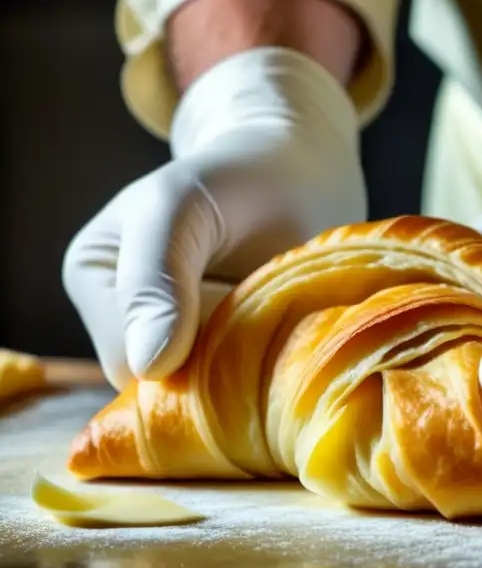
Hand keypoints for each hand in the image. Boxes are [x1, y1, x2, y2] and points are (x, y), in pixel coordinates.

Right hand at [63, 48, 365, 389]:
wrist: (299, 171)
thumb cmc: (237, 175)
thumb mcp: (181, 205)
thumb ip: (156, 278)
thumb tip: (150, 366)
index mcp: (95, 280)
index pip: (131, 366)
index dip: (192, 357)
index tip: (248, 311)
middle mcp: (130, 323)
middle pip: (171, 390)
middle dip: (226, 363)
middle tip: (274, 313)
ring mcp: (183, 342)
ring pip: (212, 396)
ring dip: (254, 367)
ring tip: (283, 314)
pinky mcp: (228, 352)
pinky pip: (243, 388)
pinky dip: (272, 366)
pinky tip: (291, 330)